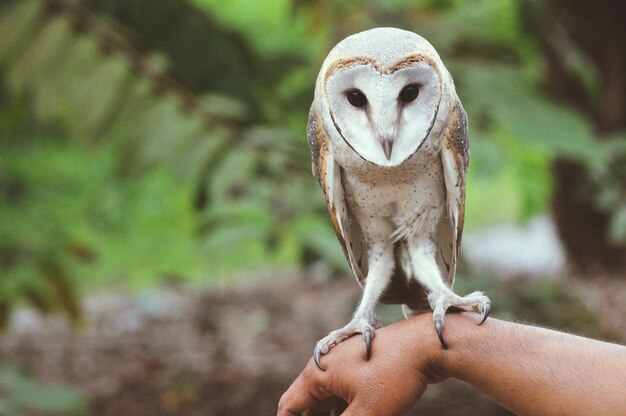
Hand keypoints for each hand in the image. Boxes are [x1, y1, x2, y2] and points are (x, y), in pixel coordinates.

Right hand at [277, 314, 443, 415]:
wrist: (428, 346)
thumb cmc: (395, 375)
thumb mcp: (366, 413)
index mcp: (318, 372)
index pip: (289, 407)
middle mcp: (327, 366)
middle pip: (308, 405)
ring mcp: (345, 366)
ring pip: (329, 402)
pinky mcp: (363, 370)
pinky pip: (346, 396)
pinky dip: (347, 411)